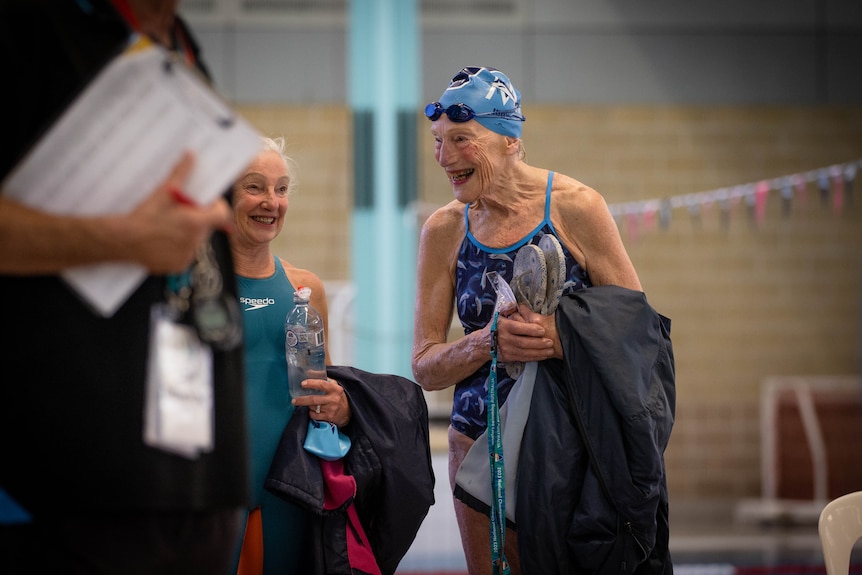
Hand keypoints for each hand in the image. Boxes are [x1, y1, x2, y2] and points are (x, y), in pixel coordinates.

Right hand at [122, 152, 232, 273]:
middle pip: (207, 226)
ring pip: (196, 240)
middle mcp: (196, 242)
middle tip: (181, 211)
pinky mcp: (178, 266)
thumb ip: (181, 174)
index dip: (216, 207)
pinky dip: (179, 247)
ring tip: (169, 226)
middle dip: (198, 218)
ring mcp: (187, 256)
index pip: (222, 215)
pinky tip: (163, 240)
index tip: (206, 202)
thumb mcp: (164, 193)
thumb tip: (190, 156)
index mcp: (196, 223)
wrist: (123, 240)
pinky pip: (185, 254)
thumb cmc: (144, 216)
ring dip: (188, 233)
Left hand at [292, 377, 350, 427]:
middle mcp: (333, 399)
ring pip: (313, 407)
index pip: (322, 384)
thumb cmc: (337, 395)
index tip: (303, 383)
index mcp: (335, 389)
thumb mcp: (333, 385)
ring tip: (308, 404)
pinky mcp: (329, 417)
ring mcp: (331, 409)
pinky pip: (314, 415)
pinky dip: (311, 413)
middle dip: (302, 400)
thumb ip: (322, 378)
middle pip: (314, 399)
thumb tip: (308, 371)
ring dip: (308, 406)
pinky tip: (313, 410)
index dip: (312, 383)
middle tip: (294, 400)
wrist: (347, 411)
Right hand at [495, 303, 558, 362]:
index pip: (518, 328)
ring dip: (539, 352)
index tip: (542, 330)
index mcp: (503, 326)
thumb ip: (507, 308)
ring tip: (550, 350)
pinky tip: (543, 356)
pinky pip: (523, 358)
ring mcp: (506, 349)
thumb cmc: (495, 327)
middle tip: (550, 342)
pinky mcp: (509, 357)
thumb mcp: (498, 315)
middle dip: (538, 343)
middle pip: (523, 342)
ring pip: (524, 352)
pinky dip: (534, 357)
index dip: (530, 330)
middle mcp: (505, 338)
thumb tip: (515, 304)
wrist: (483, 344)